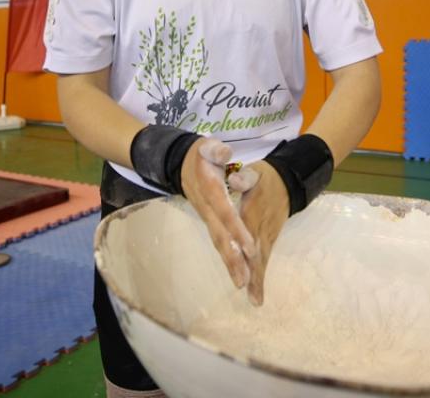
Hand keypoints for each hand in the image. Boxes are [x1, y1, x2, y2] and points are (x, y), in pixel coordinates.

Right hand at [180, 137, 257, 289]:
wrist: (179, 162)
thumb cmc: (200, 153)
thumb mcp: (207, 146)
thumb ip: (215, 150)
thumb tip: (224, 153)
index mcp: (209, 188)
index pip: (224, 212)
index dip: (236, 229)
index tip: (250, 247)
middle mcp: (207, 207)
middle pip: (220, 234)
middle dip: (232, 257)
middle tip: (245, 280)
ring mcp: (206, 215)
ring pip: (218, 241)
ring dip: (229, 262)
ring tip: (241, 283)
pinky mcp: (208, 220)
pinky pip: (218, 240)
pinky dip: (227, 256)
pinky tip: (236, 271)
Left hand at [236, 161, 289, 305]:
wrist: (288, 182)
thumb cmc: (265, 178)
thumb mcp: (255, 173)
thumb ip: (245, 177)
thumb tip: (235, 180)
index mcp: (253, 212)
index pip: (247, 231)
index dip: (246, 247)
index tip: (247, 261)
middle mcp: (261, 228)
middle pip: (257, 253)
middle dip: (254, 273)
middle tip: (253, 296)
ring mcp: (267, 236)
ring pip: (262, 260)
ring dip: (258, 280)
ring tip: (255, 300)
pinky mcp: (270, 241)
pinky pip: (265, 261)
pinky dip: (260, 277)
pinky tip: (256, 295)